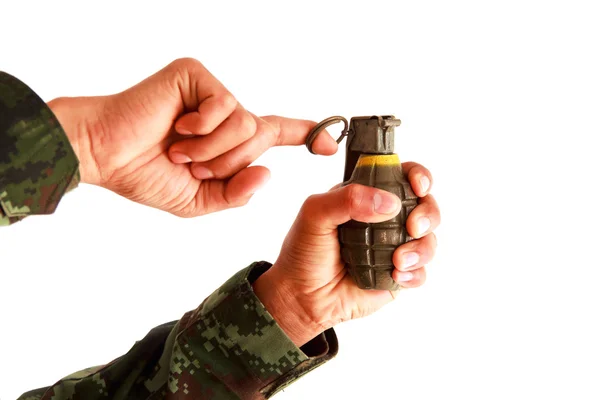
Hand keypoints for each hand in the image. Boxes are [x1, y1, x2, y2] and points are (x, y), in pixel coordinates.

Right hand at [48, 58, 335, 215]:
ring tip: (181, 151)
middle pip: (261, 137)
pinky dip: (204, 129)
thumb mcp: (199, 200)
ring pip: (247, 124)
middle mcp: (223, 113)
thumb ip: (236, 192)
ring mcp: (210, 92)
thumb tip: (268, 172)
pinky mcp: (196, 76)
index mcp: (226, 140)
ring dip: (215, 150)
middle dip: (229, 162)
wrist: (106, 156)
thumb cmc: (146, 175)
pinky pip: (226, 107)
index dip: (304, 135)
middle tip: (192, 165)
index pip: (273, 133)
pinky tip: (178, 129)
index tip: (327, 143)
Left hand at [253, 162, 439, 345]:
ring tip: (397, 261)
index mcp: (366, 197)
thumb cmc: (303, 252)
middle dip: (428, 214)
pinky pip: (421, 272)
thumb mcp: (315, 214)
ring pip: (428, 240)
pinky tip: (396, 275)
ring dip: (422, 248)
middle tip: (413, 227)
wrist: (300, 298)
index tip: (418, 186)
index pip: (401, 176)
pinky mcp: (396, 276)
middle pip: (426, 206)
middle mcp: (385, 221)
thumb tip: (390, 203)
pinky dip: (415, 273)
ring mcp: (393, 248)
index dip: (418, 176)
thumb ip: (348, 199)